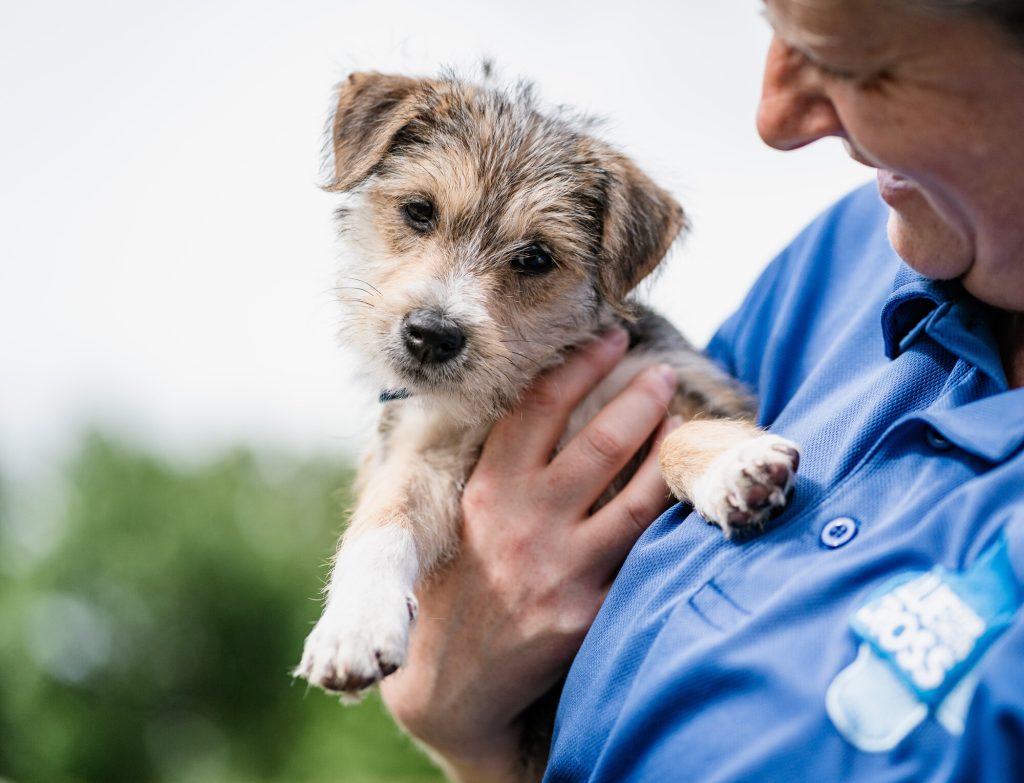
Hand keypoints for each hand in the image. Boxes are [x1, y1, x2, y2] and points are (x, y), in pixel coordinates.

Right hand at [379, 328, 679, 781]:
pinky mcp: (587, 613)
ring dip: (669, 452)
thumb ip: (487, 466)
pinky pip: (641, 556)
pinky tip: (688, 496)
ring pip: (637, 496)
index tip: (609, 337)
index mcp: (482, 491)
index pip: (539, 407)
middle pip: (600, 442)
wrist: (447, 684)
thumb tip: (531, 403)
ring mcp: (559, 569)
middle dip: (641, 397)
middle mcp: (522, 522)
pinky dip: (670, 521)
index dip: (580, 364)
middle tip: (663, 372)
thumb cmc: (449, 587)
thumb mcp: (449, 519)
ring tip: (686, 423)